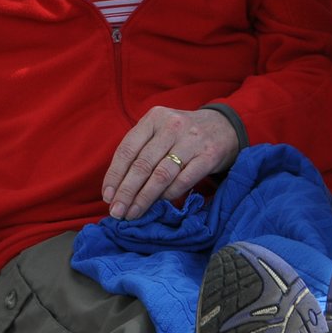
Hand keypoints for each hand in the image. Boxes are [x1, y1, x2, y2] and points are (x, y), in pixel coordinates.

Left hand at [102, 106, 239, 219]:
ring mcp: (191, 140)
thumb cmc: (183, 134)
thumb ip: (140, 151)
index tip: (107, 196)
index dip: (115, 175)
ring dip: (144, 198)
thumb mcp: (160, 130)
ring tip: (133, 213)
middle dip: (126, 192)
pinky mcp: (208, 156)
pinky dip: (168, 195)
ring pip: (161, 175)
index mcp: (154, 118)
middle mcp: (172, 126)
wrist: (224, 127)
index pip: (127, 149)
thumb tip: (117, 187)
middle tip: (117, 211)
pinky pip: (183, 181)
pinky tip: (159, 204)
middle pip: (142, 164)